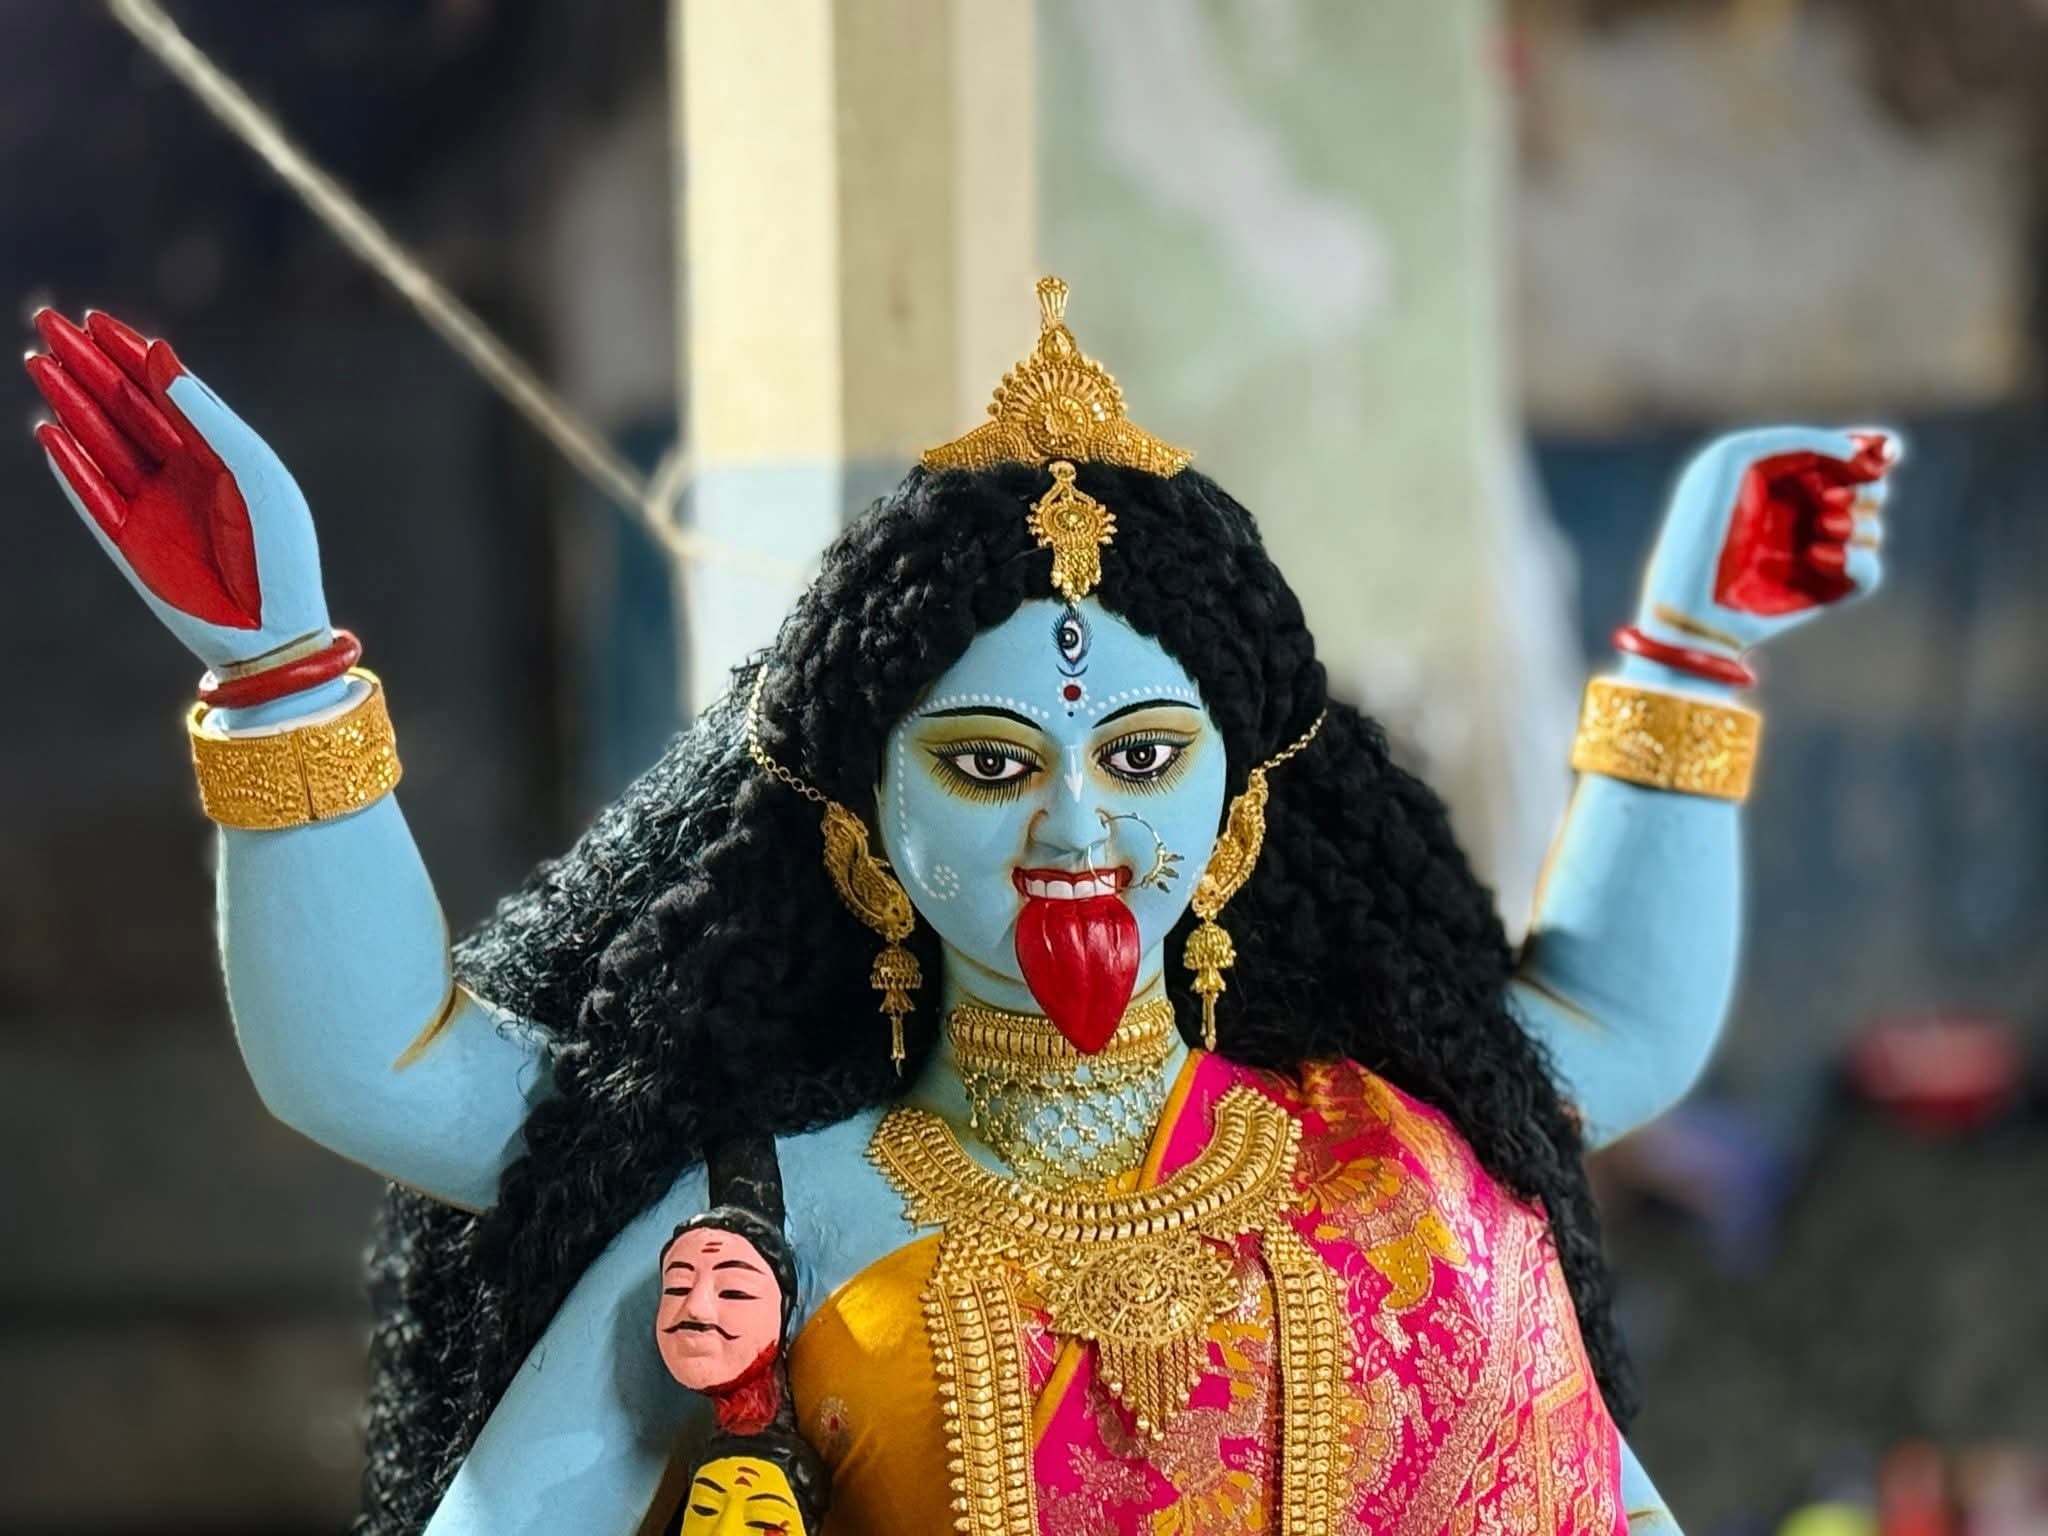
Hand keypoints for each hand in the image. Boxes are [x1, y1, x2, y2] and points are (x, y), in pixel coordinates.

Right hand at [25, 309, 330, 672]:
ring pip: (102, 441)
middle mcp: (184, 474)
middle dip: (89, 365)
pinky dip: (70, 463)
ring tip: (38, 362)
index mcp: (221, 453)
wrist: (272, 630)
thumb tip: (160, 353)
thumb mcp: (250, 472)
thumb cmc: (278, 549)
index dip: (131, 354)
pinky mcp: (130, 542)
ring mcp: (153, 506)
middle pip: (126, 406)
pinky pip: (91, 493)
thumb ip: (206, 415)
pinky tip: (48, 430)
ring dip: (71, 402)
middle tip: (49, 322)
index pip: (167, 392)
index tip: (95, 320)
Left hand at [1636, 425, 1896, 665]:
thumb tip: (1861, 457)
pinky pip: (1869, 571)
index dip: (1871, 454)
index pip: (1847, 457)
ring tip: (1822, 528)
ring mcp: (1813, 551)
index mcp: (1782, 478)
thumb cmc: (1704, 523)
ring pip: (1871, 528)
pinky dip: (1855, 561)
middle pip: (1871, 490)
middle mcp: (1801, 513)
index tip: (1881, 455)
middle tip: (1827, 501)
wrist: (1690, 598)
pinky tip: (1816, 558)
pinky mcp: (1822, 590)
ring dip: (1854, 524)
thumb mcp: (1739, 457)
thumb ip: (1804, 442)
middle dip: (1864, 490)